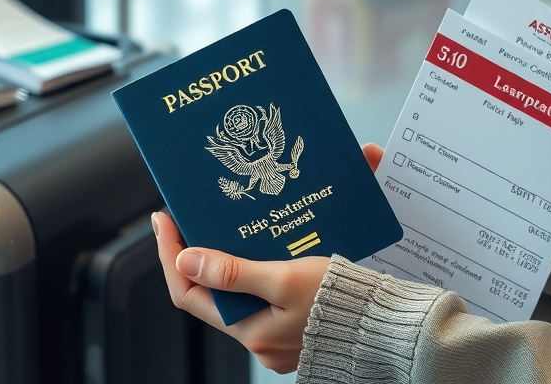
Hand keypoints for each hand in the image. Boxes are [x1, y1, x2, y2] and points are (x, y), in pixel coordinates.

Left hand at [154, 143, 383, 371]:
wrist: (387, 325)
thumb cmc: (340, 301)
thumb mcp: (284, 279)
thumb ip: (234, 272)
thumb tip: (185, 258)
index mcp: (249, 331)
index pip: (187, 293)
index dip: (169, 254)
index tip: (163, 218)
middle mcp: (258, 337)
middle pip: (208, 291)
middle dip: (196, 250)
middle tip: (191, 213)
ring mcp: (276, 333)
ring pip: (234, 290)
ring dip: (225, 255)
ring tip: (222, 220)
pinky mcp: (294, 322)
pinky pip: (260, 291)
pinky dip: (251, 265)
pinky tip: (259, 241)